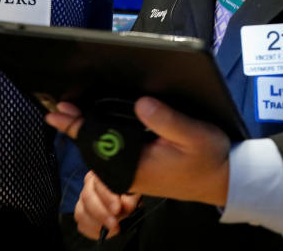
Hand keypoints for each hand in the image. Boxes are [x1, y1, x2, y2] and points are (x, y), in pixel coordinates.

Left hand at [46, 98, 231, 206]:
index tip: (58, 113)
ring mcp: (135, 174)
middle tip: (59, 108)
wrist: (224, 180)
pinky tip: (100, 127)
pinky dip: (105, 139)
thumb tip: (140, 103)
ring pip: (105, 153)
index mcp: (138, 166)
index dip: (78, 126)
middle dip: (78, 128)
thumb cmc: (210, 158)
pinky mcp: (142, 171)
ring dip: (90, 133)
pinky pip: (116, 155)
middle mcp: (131, 173)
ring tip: (72, 115)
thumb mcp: (193, 135)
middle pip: (97, 149)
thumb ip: (166, 119)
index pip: (100, 143)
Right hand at [74, 171, 141, 238]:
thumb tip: (127, 204)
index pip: (99, 183)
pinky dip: (92, 231)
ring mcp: (82, 201)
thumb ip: (131, 197)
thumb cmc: (128, 193)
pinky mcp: (82, 215)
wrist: (125, 202)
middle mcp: (88, 186)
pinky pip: (81, 225)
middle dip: (101, 213)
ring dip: (97, 224)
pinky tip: (105, 232)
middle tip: (114, 223)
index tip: (117, 208)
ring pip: (81, 213)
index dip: (107, 197)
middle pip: (87, 198)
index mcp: (100, 175)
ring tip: (113, 228)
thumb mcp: (133, 192)